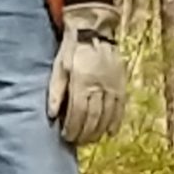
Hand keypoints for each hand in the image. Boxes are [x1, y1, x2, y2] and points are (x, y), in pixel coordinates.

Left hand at [48, 2, 125, 146]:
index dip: (72, 128)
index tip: (66, 137)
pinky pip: (120, 107)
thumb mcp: (59, 68)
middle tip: (77, 142)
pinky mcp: (121, 84)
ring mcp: (112, 86)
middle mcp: (99, 87)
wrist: (94, 31)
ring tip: (91, 140)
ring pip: (107, 115)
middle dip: (85, 133)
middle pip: (93, 117)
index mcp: (82, 83)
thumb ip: (56, 91)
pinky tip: (110, 132)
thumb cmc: (72, 50)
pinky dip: (116, 122)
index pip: (78, 113)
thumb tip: (52, 115)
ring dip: (99, 131)